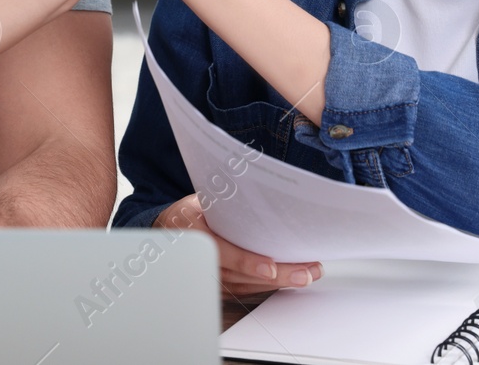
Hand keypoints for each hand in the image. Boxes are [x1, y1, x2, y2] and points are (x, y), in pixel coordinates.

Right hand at [154, 194, 321, 297]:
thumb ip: (224, 202)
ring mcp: (212, 280)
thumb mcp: (201, 200)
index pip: (223, 254)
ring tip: (309, 273)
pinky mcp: (221, 288)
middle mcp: (203, 264)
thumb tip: (257, 190)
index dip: (247, 263)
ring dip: (281, 282)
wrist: (170, 232)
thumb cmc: (189, 213)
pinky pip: (248, 289)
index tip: (269, 267)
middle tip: (306, 273)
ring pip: (249, 286)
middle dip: (278, 276)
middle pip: (243, 276)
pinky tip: (292, 278)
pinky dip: (270, 285)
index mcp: (196, 237)